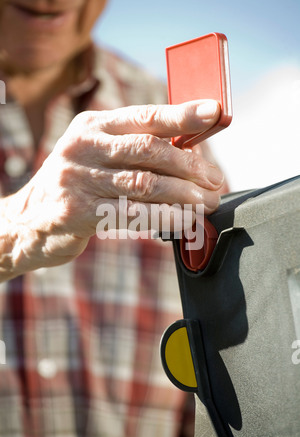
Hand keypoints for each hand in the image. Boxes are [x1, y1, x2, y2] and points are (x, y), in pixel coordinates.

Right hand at [3, 99, 223, 274]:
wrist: (28, 220)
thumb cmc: (77, 185)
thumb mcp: (97, 156)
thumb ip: (134, 150)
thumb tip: (190, 152)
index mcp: (93, 126)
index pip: (144, 116)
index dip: (182, 114)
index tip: (213, 112)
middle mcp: (84, 147)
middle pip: (149, 150)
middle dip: (190, 166)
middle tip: (215, 181)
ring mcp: (78, 179)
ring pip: (145, 184)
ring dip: (184, 195)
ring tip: (208, 203)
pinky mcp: (77, 212)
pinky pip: (132, 215)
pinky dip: (165, 218)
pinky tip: (185, 221)